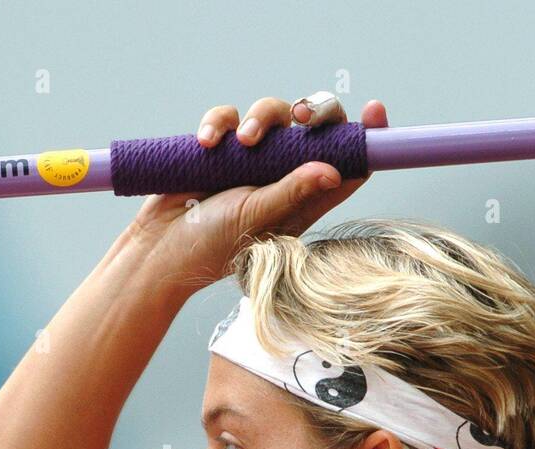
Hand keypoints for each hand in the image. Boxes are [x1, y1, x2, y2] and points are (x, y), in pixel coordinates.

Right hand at [126, 92, 388, 294]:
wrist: (159, 250)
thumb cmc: (211, 246)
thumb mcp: (257, 219)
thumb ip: (293, 192)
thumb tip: (335, 170)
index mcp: (304, 199)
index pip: (348, 165)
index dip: (365, 139)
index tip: (375, 112)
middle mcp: (283, 176)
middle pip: (316, 128)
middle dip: (315, 112)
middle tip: (303, 116)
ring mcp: (252, 160)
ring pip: (273, 114)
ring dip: (262, 119)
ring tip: (242, 143)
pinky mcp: (221, 148)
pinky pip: (229, 117)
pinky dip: (219, 124)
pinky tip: (206, 144)